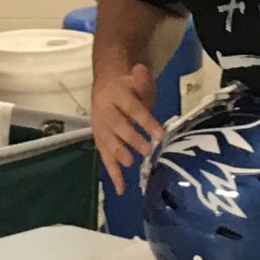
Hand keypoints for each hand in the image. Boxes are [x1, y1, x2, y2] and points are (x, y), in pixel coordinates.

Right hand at [91, 63, 164, 195]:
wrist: (106, 86)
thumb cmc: (129, 87)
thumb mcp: (138, 80)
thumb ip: (142, 80)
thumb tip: (141, 70)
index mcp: (116, 94)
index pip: (132, 108)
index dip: (145, 121)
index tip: (159, 134)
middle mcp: (104, 110)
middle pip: (117, 125)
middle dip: (130, 138)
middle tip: (146, 150)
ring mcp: (100, 127)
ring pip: (107, 141)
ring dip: (118, 153)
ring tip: (129, 163)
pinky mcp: (100, 141)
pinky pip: (105, 158)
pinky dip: (113, 174)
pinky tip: (121, 189)